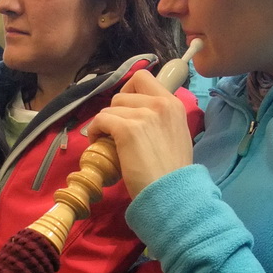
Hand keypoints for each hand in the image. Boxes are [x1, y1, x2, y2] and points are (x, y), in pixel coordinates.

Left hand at [87, 70, 193, 198]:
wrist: (172, 193)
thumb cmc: (173, 172)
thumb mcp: (176, 135)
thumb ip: (162, 119)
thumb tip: (139, 115)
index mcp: (173, 104)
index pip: (143, 78)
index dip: (128, 92)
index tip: (126, 110)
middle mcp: (160, 104)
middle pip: (122, 94)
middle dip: (116, 111)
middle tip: (116, 131)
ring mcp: (144, 115)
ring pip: (110, 108)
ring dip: (105, 124)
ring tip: (108, 142)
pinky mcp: (127, 129)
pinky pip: (100, 120)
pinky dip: (95, 131)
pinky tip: (98, 143)